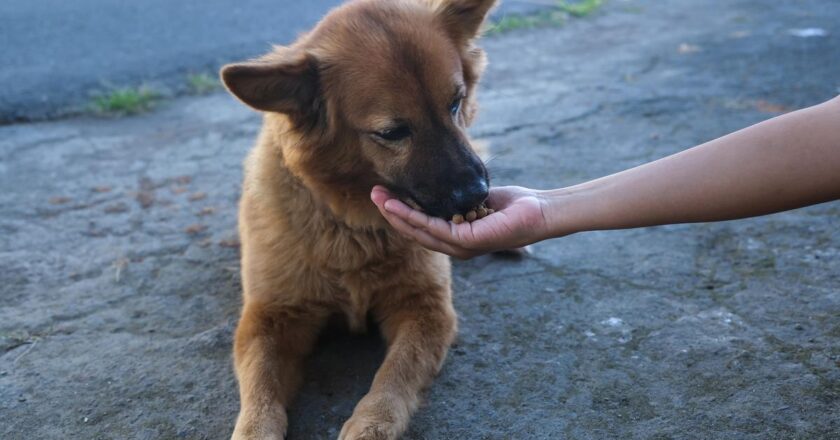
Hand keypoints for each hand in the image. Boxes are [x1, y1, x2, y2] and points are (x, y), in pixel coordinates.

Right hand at [371, 185, 551, 258]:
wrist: (538, 212)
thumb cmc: (512, 206)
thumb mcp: (476, 200)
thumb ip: (455, 199)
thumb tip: (438, 186)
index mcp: (456, 238)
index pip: (422, 228)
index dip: (400, 213)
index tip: (384, 195)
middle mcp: (456, 247)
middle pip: (415, 232)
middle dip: (392, 212)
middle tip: (373, 194)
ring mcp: (461, 247)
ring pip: (420, 232)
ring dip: (397, 215)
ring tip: (379, 199)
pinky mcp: (469, 242)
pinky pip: (435, 229)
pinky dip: (416, 217)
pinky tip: (401, 206)